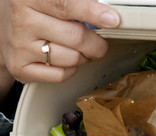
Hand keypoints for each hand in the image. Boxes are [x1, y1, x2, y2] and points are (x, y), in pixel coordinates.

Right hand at [0, 0, 119, 85]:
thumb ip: (73, 5)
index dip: (93, 13)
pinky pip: (60, 75)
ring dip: (83, 57)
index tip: (112, 20)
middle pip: (76, 38)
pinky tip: (66, 61)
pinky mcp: (21, 68)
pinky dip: (70, 70)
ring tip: (78, 50)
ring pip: (71, 59)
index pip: (67, 5)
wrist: (3, 28)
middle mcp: (22, 21)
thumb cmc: (33, 12)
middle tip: (99, 44)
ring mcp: (20, 47)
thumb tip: (105, 15)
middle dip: (97, 44)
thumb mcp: (49, 0)